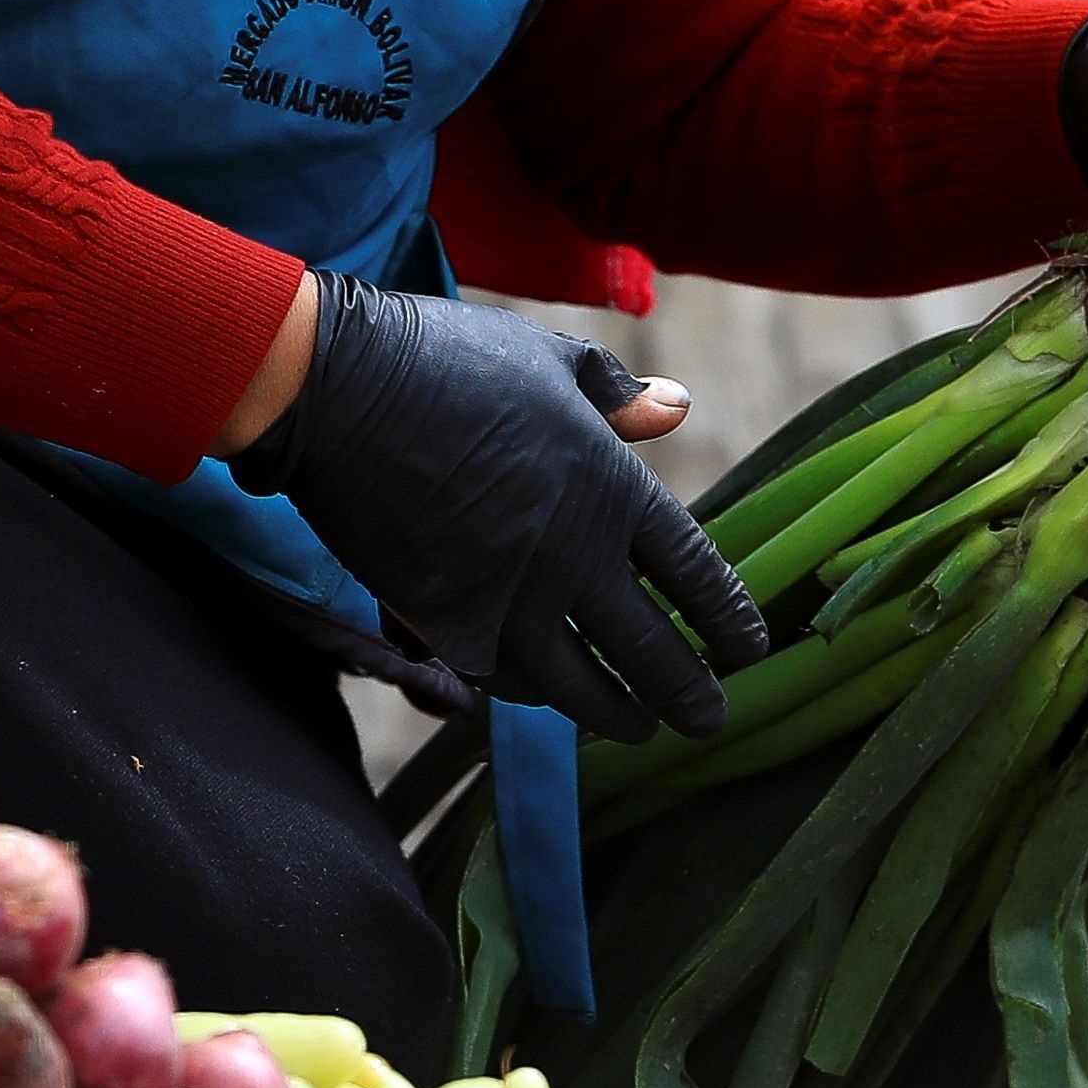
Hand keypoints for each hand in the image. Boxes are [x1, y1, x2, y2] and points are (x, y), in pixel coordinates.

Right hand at [225, 275, 769, 740]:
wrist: (340, 389)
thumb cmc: (448, 358)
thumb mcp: (549, 360)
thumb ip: (617, 395)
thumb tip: (677, 407)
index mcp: (611, 486)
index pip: (693, 571)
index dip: (726, 616)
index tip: (747, 647)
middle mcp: (573, 555)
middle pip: (651, 650)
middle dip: (688, 693)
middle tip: (710, 720)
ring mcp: (509, 598)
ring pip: (580, 687)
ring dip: (617, 713)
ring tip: (639, 729)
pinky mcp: (446, 622)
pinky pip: (503, 678)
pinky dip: (531, 693)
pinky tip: (546, 696)